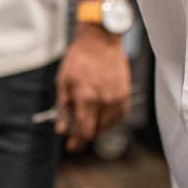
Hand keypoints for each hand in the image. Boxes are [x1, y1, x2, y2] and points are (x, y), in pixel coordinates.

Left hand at [55, 25, 131, 150]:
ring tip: (88, 120)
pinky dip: (110, 120)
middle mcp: (104, 101)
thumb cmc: (79, 59)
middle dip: (84, 135)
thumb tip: (62, 130)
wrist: (101, 42)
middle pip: (96, 131)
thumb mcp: (63, 82)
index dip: (77, 141)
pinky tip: (101, 115)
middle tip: (76, 134)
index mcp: (86, 98)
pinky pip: (119, 117)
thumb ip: (63, 108)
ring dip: (97, 127)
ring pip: (107, 126)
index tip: (71, 146)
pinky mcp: (125, 95)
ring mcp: (117, 99)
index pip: (84, 130)